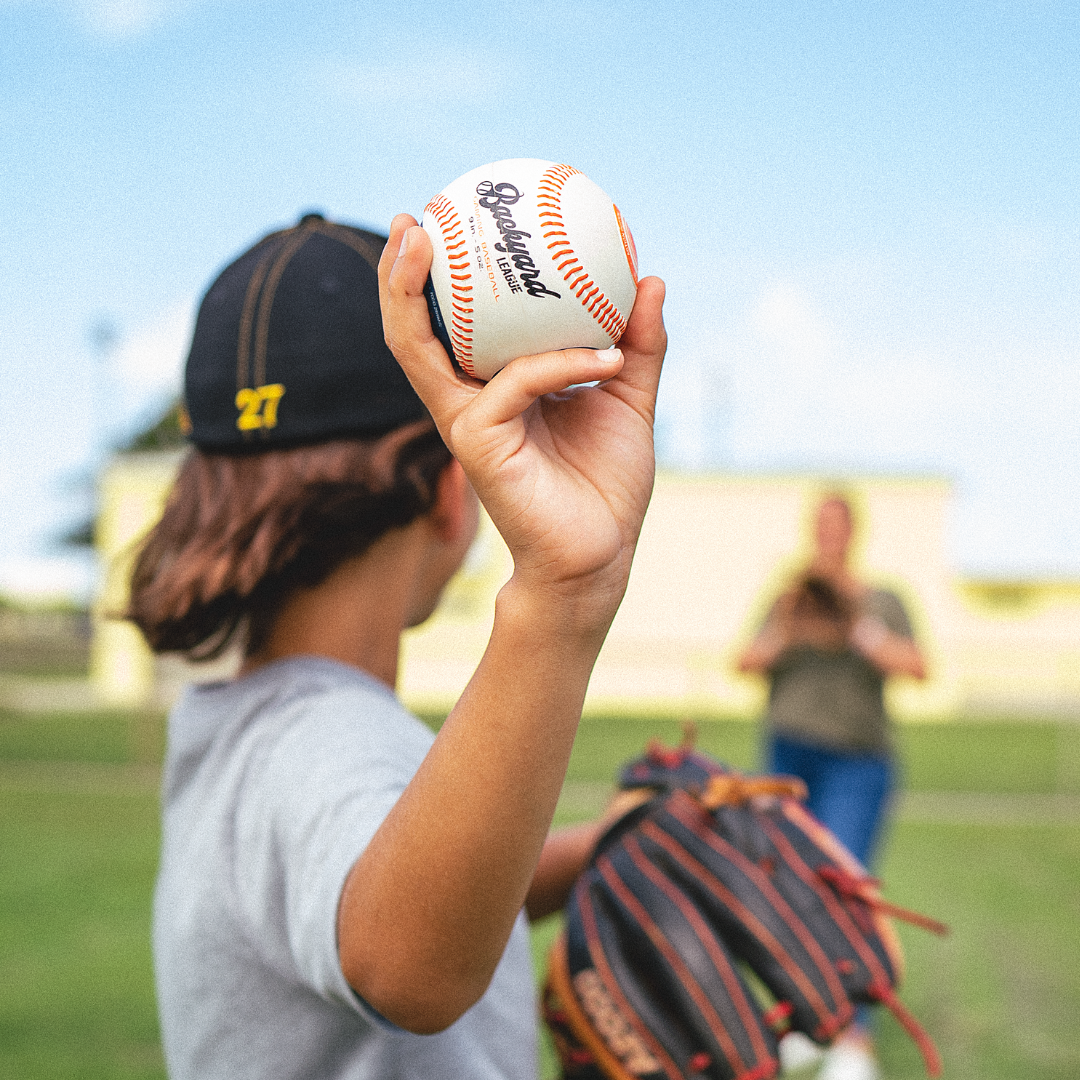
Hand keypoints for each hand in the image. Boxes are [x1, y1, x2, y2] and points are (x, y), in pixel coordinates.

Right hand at [379, 214, 666, 635]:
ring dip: (410, 294)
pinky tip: (608, 359)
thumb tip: (651, 279)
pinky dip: (564, 362)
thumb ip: (636, 344)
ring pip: (418, 351)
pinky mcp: (479, 446)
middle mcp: (470, 401)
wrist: (601, 553)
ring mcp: (468, 423)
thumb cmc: (605, 482)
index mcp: (496, 389)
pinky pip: (517, 382)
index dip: (441, 278)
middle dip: (399, 275)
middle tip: (413, 218)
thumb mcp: (625, 399)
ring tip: (420, 241)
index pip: (455, 326)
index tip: (452, 220)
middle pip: (412, 332)